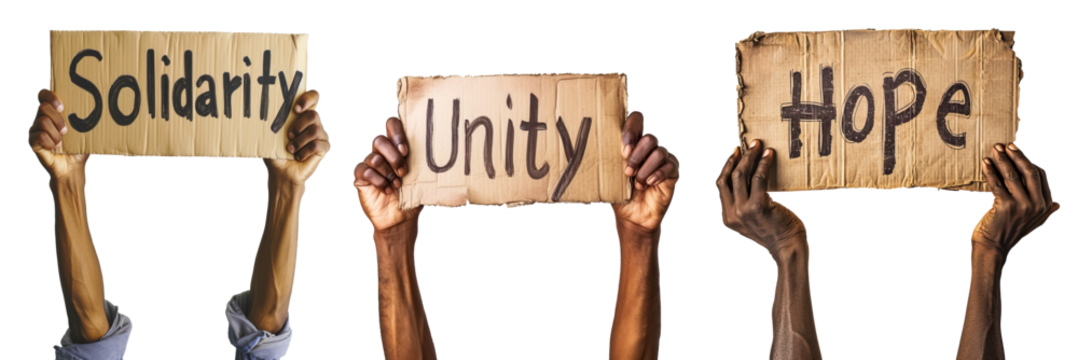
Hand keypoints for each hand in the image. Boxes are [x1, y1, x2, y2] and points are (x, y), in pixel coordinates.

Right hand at [28, 88, 88, 181]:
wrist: (72, 167)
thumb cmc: (79, 147)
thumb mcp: (85, 131)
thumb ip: (89, 119)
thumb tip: (107, 111)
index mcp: (53, 111)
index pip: (43, 93)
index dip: (50, 96)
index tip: (62, 106)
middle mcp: (41, 118)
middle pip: (43, 107)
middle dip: (58, 119)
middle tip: (66, 131)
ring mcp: (34, 129)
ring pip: (42, 121)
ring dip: (56, 134)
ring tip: (61, 142)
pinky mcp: (32, 141)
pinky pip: (39, 135)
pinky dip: (51, 143)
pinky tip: (55, 148)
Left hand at [263, 88, 330, 185]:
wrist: (282, 173)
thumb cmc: (275, 152)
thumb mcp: (270, 136)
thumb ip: (271, 123)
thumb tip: (259, 113)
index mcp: (302, 115)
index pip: (314, 96)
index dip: (308, 98)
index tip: (295, 108)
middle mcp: (314, 123)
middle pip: (314, 114)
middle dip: (300, 124)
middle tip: (289, 135)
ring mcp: (321, 135)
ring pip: (315, 130)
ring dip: (299, 141)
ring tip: (290, 149)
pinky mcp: (324, 148)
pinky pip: (318, 145)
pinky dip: (304, 151)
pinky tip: (298, 156)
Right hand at [353, 115, 422, 233]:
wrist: (401, 218)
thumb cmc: (413, 195)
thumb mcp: (422, 177)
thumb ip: (423, 161)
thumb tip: (439, 148)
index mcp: (396, 146)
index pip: (391, 124)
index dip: (396, 132)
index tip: (405, 150)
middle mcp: (381, 151)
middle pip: (379, 139)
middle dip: (393, 155)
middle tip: (403, 171)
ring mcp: (369, 163)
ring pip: (374, 157)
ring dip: (388, 172)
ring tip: (397, 185)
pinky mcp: (360, 176)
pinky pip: (365, 171)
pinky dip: (379, 181)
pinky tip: (387, 191)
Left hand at [612, 109, 680, 234]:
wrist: (632, 216)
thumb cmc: (619, 193)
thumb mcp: (610, 174)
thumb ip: (610, 158)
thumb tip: (601, 147)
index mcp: (632, 142)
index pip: (636, 119)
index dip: (631, 129)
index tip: (624, 150)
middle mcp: (649, 147)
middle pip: (649, 137)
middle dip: (637, 155)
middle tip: (628, 172)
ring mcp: (662, 158)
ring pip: (659, 151)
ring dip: (645, 169)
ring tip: (637, 184)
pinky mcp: (672, 171)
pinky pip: (670, 164)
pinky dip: (658, 174)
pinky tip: (649, 184)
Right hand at [716, 139, 806, 254]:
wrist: (788, 249)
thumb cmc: (775, 233)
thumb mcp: (751, 223)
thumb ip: (744, 208)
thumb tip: (749, 181)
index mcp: (728, 218)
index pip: (720, 186)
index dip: (725, 167)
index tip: (734, 154)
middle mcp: (731, 214)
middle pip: (726, 178)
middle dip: (735, 158)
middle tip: (744, 145)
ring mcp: (744, 211)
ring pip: (740, 175)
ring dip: (749, 157)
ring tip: (758, 146)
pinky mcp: (759, 206)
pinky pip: (758, 178)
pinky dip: (763, 164)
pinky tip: (769, 155)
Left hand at [972, 142, 1060, 253]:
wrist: (993, 246)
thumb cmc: (1010, 230)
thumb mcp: (1034, 222)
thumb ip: (1046, 211)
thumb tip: (1057, 203)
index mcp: (1046, 204)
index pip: (1041, 175)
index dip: (1029, 160)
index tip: (1017, 151)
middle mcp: (1037, 204)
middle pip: (1029, 172)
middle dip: (1018, 155)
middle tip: (1007, 145)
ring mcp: (1022, 205)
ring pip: (1012, 176)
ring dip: (1003, 160)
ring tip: (995, 149)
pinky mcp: (1005, 206)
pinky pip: (997, 183)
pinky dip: (990, 171)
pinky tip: (986, 163)